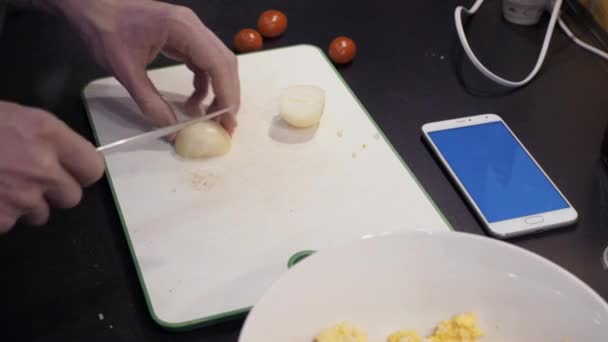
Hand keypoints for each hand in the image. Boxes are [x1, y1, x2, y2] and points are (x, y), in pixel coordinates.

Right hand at [0, 101, 104, 232]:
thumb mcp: (16, 115)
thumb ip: (46, 138)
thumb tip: (64, 157)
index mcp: (47, 134)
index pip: (93, 167)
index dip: (82, 172)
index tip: (73, 171)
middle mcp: (42, 167)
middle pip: (71, 197)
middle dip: (55, 192)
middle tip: (31, 180)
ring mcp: (22, 196)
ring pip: (41, 214)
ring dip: (26, 206)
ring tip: (3, 186)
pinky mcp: (2, 218)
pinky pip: (11, 224)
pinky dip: (0, 215)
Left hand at [54, 0, 240, 134]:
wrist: (90, 4)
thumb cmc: (104, 30)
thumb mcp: (125, 70)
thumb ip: (150, 102)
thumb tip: (171, 131)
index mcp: (183, 29)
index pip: (218, 64)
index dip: (227, 95)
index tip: (227, 121)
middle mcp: (193, 26)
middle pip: (225, 63)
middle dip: (228, 95)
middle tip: (225, 124)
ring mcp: (190, 30)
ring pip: (217, 62)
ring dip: (218, 90)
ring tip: (208, 116)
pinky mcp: (182, 36)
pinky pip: (203, 61)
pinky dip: (204, 83)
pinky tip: (193, 102)